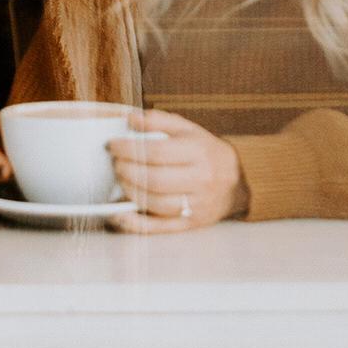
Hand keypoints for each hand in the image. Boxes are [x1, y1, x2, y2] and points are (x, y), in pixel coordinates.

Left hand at [106, 110, 247, 232]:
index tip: (112, 145)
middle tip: (115, 163)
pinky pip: (159, 228)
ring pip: (155, 203)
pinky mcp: (190, 224)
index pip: (156, 152)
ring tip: (120, 179)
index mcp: (199, 152)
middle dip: (126, 170)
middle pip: (154, 179)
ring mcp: (197, 205)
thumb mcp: (188, 129)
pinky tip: (118, 214)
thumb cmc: (205, 152)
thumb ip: (158, 121)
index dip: (128, 148)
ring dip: (129, 191)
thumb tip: (130, 119)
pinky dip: (135, 223)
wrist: (235, 182)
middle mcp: (201, 180)